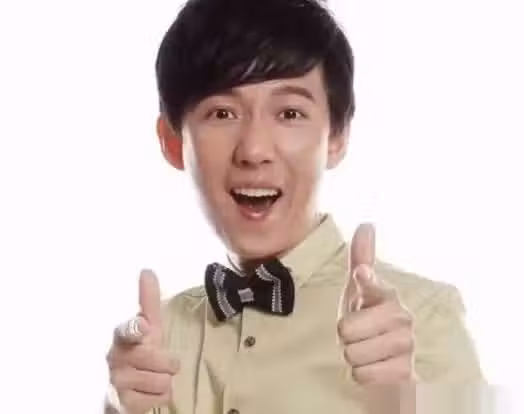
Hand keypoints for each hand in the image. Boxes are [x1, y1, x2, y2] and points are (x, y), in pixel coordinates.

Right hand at [106, 270, 178, 413]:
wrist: (125, 389)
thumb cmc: (140, 351)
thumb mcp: (148, 327)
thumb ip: (148, 302)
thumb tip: (147, 271)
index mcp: (122, 336)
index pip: (127, 330)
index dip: (136, 329)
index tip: (143, 327)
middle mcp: (115, 358)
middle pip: (156, 359)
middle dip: (167, 363)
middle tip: (162, 364)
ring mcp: (115, 382)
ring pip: (161, 381)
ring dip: (165, 381)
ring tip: (154, 378)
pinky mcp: (121, 404)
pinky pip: (158, 399)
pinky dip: (160, 397)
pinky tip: (148, 393)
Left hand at [337, 224, 416, 383]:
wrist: (387, 360)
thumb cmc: (369, 320)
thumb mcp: (359, 291)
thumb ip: (362, 259)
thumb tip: (366, 223)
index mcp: (387, 295)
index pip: (372, 285)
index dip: (365, 282)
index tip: (361, 275)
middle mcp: (402, 317)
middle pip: (346, 330)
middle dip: (345, 338)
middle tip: (357, 336)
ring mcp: (407, 345)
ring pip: (353, 354)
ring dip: (353, 356)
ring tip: (366, 350)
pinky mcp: (407, 372)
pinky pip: (363, 375)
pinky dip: (362, 374)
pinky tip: (374, 367)